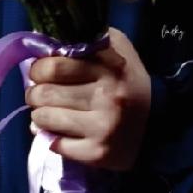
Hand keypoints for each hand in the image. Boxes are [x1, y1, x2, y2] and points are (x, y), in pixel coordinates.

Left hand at [26, 27, 150, 169]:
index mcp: (109, 67)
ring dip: (39, 115)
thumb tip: (46, 39)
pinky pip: (54, 144)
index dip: (39, 68)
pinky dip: (48, 137)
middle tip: (38, 93)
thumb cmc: (128, 81)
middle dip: (34, 93)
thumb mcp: (117, 50)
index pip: (54, 65)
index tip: (40, 71)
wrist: (158, 122)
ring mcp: (102, 127)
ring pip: (44, 119)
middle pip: (44, 93)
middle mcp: (107, 96)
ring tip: (48, 112)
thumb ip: (87, 40)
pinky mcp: (97, 153)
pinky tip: (57, 130)